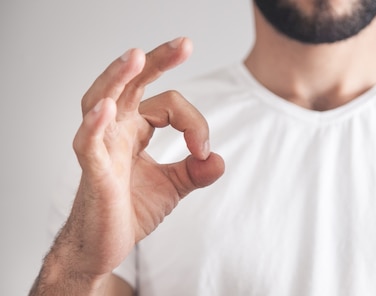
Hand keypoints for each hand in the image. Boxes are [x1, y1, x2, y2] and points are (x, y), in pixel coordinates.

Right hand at [39, 38, 223, 288]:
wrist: (105, 247)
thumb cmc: (129, 211)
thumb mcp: (173, 187)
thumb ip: (196, 171)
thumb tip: (219, 160)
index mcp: (135, 129)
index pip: (168, 105)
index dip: (194, 124)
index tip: (203, 151)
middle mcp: (116, 131)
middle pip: (131, 84)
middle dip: (156, 61)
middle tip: (183, 44)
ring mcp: (101, 149)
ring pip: (102, 101)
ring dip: (118, 78)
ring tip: (136, 56)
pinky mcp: (93, 173)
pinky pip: (88, 144)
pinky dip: (94, 125)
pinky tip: (105, 107)